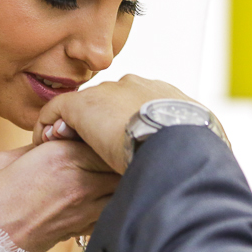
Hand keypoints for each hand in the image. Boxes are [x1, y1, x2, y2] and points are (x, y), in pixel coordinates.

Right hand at [0, 141, 118, 251]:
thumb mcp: (6, 159)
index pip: (99, 137)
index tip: (88, 135)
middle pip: (117, 161)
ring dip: (117, 178)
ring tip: (104, 174)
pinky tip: (97, 197)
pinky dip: (110, 202)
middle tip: (102, 152)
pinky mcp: (82, 229)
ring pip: (121, 187)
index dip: (97, 135)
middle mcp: (79, 181)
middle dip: (113, 155)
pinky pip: (111, 210)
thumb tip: (53, 143)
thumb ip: (37, 147)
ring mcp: (84, 208)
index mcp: (60, 156)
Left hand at [33, 75, 195, 172]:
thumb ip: (193, 149)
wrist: (173, 140)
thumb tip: (207, 165)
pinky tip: (44, 143)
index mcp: (166, 96)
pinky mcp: (82, 104)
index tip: (119, 145)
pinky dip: (48, 124)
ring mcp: (108, 93)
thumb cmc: (195, 150)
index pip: (140, 104)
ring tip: (62, 148)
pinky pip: (56, 110)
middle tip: (88, 150)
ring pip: (83, 106)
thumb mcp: (202, 147)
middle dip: (98, 124)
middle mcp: (136, 86)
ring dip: (72, 127)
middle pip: (109, 103)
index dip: (125, 124)